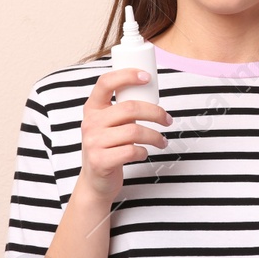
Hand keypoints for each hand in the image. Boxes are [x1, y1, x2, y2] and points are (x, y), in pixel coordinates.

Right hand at [76, 69, 172, 200]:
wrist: (95, 182)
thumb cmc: (108, 148)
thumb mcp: (108, 124)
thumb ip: (122, 110)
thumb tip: (151, 95)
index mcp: (93, 108)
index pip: (106, 82)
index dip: (127, 75)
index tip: (147, 77)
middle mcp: (90, 123)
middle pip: (130, 108)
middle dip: (155, 113)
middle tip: (167, 120)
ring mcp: (93, 142)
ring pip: (134, 131)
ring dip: (155, 136)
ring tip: (162, 141)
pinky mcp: (100, 161)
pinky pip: (131, 151)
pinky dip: (143, 152)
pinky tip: (143, 153)